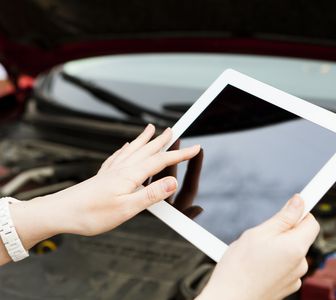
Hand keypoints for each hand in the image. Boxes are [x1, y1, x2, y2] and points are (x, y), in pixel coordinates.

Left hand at [6, 125, 199, 258]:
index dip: (180, 154)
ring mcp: (111, 170)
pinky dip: (125, 148)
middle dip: (162, 140)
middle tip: (174, 130)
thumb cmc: (91, 214)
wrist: (61, 213)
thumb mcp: (126, 209)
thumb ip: (151, 194)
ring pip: (132, 149)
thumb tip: (173, 181)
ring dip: (144, 139)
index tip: (195, 148)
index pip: (160, 161)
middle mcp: (121, 169)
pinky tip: (125, 147)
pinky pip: (118, 156)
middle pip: (146, 150)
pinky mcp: (102, 175)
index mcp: (130, 176)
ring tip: (151, 129)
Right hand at [197, 195, 319, 299]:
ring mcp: (294, 277)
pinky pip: (285, 266)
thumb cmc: (239, 268)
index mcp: (296, 247)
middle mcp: (300, 264)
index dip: (300, 211)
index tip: (296, 203)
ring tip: (255, 252)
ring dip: (278, 246)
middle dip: (284, 230)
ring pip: (290, 251)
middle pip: (300, 236)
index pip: (311, 221)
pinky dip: (275, 261)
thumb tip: (299, 202)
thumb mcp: (258, 233)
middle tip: (262, 232)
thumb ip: (283, 217)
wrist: (229, 299)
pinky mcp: (286, 286)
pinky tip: (257, 264)